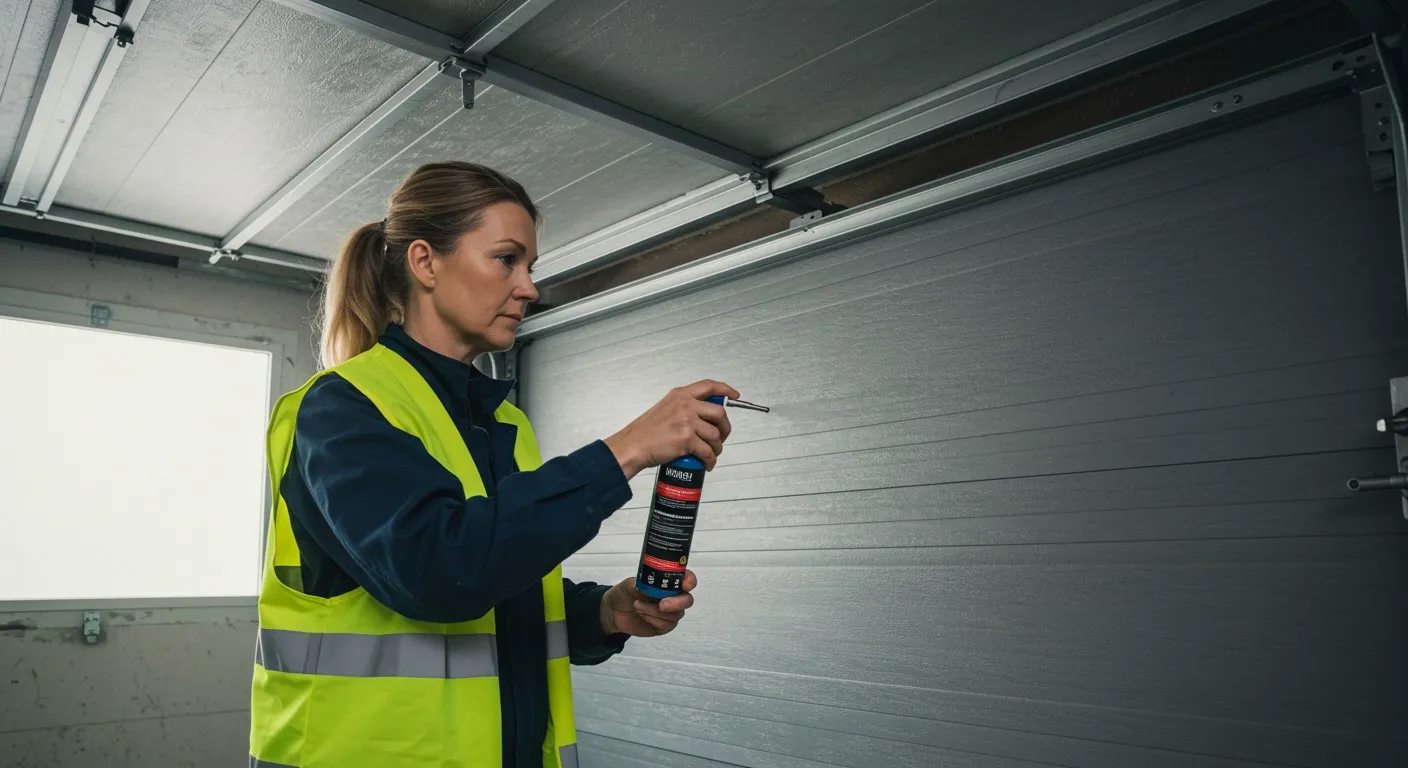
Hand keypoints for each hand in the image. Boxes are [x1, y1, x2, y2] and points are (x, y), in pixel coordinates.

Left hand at [599, 571, 696, 637]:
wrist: (613, 613)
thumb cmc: (624, 593)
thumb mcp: (631, 584)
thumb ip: (645, 583)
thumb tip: (656, 584)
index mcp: (667, 582)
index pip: (687, 579)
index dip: (690, 581)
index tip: (685, 585)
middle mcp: (673, 596)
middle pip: (687, 600)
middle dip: (676, 603)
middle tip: (662, 604)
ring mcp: (669, 612)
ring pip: (675, 615)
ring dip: (655, 611)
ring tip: (638, 606)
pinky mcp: (664, 626)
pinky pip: (667, 625)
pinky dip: (653, 620)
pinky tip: (642, 615)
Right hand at [604, 380, 739, 478]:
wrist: (633, 445)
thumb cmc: (646, 431)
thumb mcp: (665, 407)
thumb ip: (683, 407)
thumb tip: (703, 417)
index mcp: (681, 394)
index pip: (709, 386)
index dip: (725, 390)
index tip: (735, 396)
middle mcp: (686, 405)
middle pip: (719, 413)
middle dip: (725, 428)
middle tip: (721, 437)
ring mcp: (687, 422)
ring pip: (715, 435)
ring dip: (717, 447)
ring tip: (712, 453)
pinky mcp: (687, 440)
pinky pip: (708, 451)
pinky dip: (711, 460)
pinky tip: (708, 464)